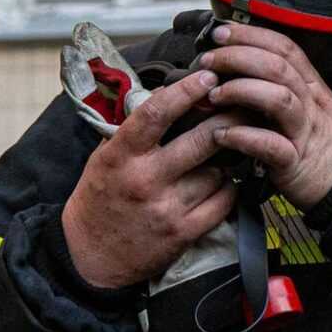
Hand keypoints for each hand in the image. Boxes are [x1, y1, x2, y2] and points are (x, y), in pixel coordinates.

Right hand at [60, 69, 242, 288]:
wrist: (90, 256)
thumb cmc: (100, 198)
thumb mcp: (105, 157)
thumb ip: (134, 129)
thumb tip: (168, 94)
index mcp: (121, 155)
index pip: (156, 113)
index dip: (186, 91)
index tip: (208, 75)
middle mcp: (145, 180)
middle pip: (201, 140)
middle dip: (228, 119)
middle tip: (241, 106)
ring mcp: (166, 208)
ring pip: (217, 171)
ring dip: (226, 159)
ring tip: (224, 152)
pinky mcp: (183, 233)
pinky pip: (223, 201)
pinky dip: (228, 189)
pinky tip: (222, 183)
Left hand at [195, 23, 331, 210]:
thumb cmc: (328, 149)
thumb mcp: (311, 109)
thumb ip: (283, 89)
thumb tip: (243, 73)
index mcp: (312, 88)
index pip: (284, 47)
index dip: (252, 35)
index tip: (222, 32)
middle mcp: (309, 104)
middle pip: (277, 66)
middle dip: (238, 56)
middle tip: (209, 60)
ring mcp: (304, 132)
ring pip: (278, 98)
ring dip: (241, 90)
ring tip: (214, 95)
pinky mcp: (295, 162)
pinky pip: (270, 145)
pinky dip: (244, 136)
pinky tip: (223, 134)